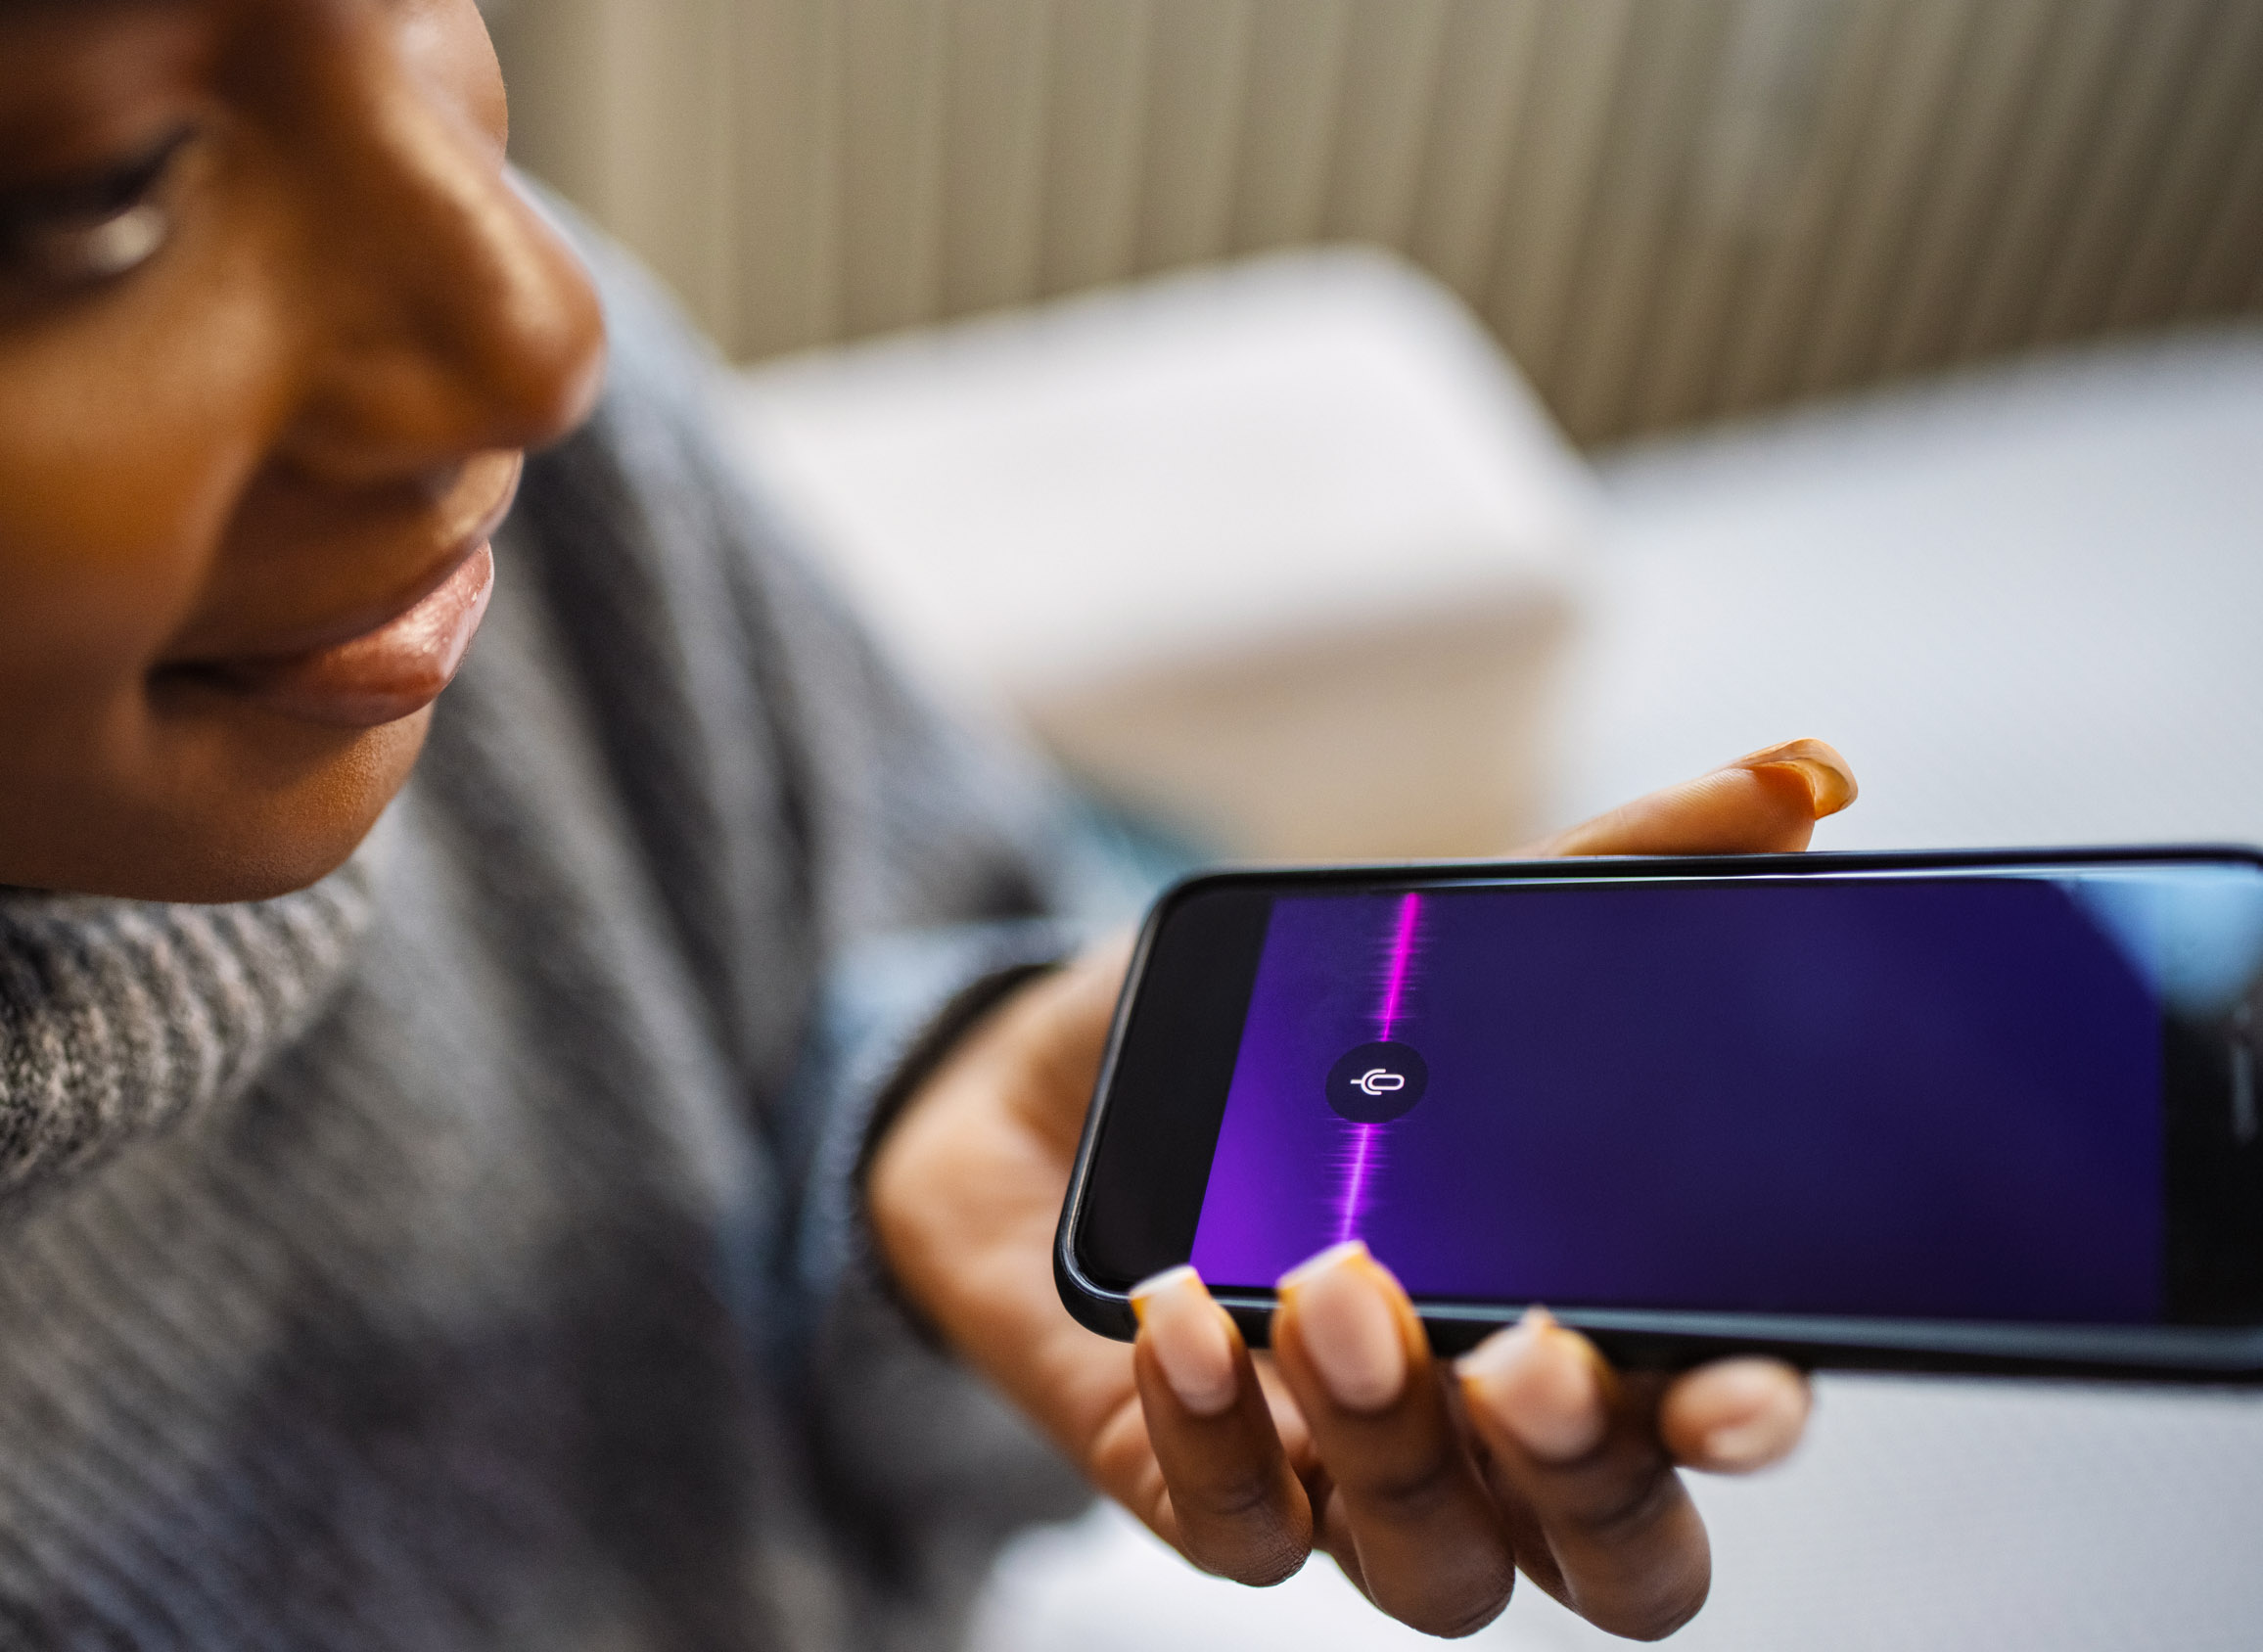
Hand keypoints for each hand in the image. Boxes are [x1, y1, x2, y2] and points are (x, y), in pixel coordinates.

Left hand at [867, 739, 1854, 1637]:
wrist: (1037, 1097)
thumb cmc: (1270, 1049)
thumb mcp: (1428, 943)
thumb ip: (1614, 873)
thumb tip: (1803, 776)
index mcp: (1588, 1320)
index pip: (1710, 1422)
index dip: (1744, 1423)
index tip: (1749, 1378)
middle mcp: (1492, 1438)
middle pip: (1614, 1555)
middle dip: (1590, 1474)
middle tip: (1536, 1351)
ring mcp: (1345, 1478)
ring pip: (1434, 1568)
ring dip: (1395, 1438)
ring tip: (1333, 1280)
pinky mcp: (1196, 1487)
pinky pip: (1236, 1527)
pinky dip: (1216, 1427)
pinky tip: (1187, 1309)